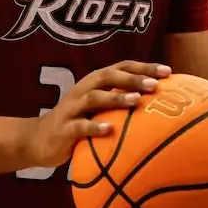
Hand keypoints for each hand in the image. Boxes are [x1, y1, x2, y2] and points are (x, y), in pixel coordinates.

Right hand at [18, 60, 170, 167]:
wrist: (39, 139)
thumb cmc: (78, 123)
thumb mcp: (98, 109)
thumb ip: (120, 103)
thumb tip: (160, 105)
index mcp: (95, 82)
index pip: (122, 68)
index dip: (144, 68)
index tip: (168, 72)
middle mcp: (84, 89)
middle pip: (109, 77)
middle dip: (133, 79)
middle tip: (155, 85)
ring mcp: (72, 108)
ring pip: (95, 98)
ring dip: (116, 97)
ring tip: (136, 101)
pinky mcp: (64, 128)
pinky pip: (80, 126)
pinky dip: (95, 127)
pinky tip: (109, 131)